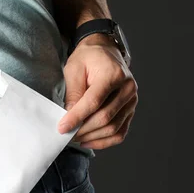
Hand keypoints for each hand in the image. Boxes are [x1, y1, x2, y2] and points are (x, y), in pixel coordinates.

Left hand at [58, 33, 137, 149]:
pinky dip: (104, 141)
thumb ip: (73, 93)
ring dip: (92, 137)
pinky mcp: (130, 110)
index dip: (77, 117)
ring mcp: (131, 101)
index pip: (94, 102)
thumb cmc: (88, 58)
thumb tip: (69, 117)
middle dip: (83, 129)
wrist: (104, 51)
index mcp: (113, 74)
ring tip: (74, 137)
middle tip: (65, 135)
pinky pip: (120, 132)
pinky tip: (88, 140)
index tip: (62, 127)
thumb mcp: (74, 69)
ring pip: (112, 128)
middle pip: (105, 117)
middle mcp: (127, 88)